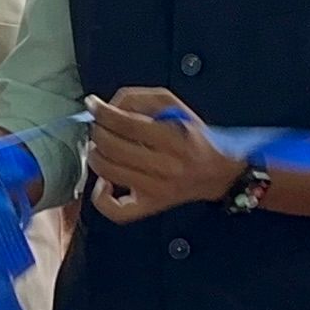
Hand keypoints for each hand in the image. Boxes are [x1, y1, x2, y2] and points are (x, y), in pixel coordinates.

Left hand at [84, 88, 243, 224]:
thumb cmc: (192, 136)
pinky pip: (116, 210)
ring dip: (95, 155)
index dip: (103, 112)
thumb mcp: (173, 106)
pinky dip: (101, 197)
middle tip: (97, 126)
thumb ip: (140, 99)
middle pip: (113, 147)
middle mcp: (165, 166)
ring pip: (108, 172)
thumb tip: (109, 106)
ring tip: (98, 147)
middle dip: (97, 132)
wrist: (216, 172)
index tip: (93, 105)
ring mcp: (156, 189)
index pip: (127, 123)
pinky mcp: (150, 206)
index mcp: (174, 138)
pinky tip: (105, 181)